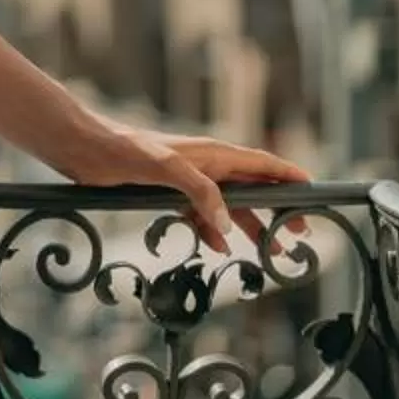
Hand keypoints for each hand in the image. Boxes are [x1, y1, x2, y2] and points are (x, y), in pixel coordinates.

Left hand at [64, 121, 309, 251]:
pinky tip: (218, 247)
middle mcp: (205, 164)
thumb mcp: (165, 169)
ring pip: (228, 205)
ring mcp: (188, 179)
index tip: (314, 189)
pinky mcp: (168, 191)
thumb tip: (228, 226)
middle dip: (277, 209)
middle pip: (251, 188)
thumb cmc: (124, 149)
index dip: (288, 175)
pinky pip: (200, 214)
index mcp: (212, 153)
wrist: (84, 148)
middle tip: (299, 233)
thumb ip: (200, 193)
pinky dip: (212, 230)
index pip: (261, 164)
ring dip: (248, 226)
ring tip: (270, 250)